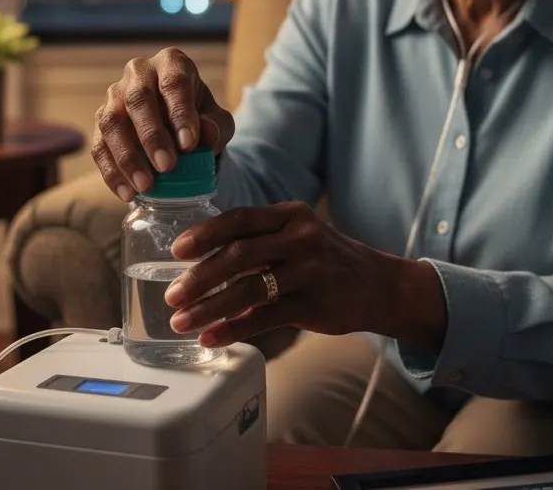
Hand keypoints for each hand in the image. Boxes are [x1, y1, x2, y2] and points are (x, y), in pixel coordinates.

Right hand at [92, 47, 234, 201]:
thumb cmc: (200, 117)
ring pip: (112, 123)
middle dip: (152, 136)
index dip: (180, 113)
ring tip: (146, 185)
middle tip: (167, 166)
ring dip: (127, 157)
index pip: (173, 83)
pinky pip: (99, 146)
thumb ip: (217, 126)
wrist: (177, 125)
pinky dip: (111, 172)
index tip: (189, 144)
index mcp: (171, 63)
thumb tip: (207, 136)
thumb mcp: (217, 119)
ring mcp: (114, 96)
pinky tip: (127, 193)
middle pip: (138, 100)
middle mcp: (138, 73)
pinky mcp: (100, 121)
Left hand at [160, 202, 445, 349]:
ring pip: (249, 288)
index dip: (205, 233)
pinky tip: (211, 336)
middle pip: (239, 254)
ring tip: (181, 321)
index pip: (240, 218)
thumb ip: (259, 240)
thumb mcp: (298, 236)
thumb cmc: (327, 260)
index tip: (176, 250)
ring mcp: (309, 271)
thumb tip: (201, 257)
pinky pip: (266, 317)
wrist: (381, 286)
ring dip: (209, 306)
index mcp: (290, 215)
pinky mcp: (315, 304)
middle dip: (199, 276)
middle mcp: (300, 238)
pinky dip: (234, 328)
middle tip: (171, 295)